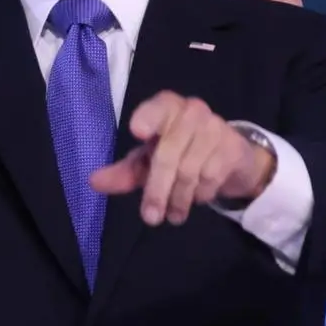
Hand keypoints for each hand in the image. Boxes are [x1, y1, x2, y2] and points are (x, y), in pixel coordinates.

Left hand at [89, 91, 275, 224]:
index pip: (157, 107)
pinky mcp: (232, 148)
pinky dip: (200, 195)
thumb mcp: (148, 162)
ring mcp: (215, 128)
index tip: (138, 132)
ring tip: (173, 215)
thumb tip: (93, 182)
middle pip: (168, 154)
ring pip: (189, 171)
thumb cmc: (180, 153)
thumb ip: (123, 172)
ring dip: (179, 199)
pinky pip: (210, 178)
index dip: (148, 117)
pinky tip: (196, 198)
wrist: (231, 157)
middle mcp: (192, 111)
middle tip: (150, 218)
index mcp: (166, 108)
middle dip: (157, 190)